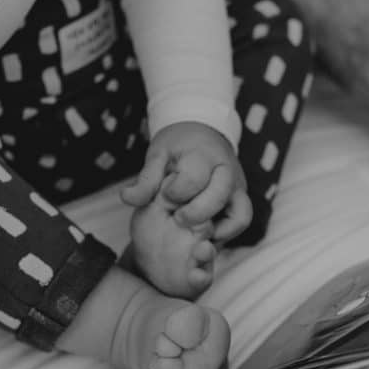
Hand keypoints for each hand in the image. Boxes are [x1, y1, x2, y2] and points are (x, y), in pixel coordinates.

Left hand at [120, 122, 251, 241]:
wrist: (202, 133)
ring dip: (216, 229)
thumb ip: (145, 179)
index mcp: (204, 156)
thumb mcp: (158, 155)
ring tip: (193, 230)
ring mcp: (237, 187)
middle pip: (219, 198)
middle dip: (195, 214)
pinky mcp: (240, 199)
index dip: (176, 192)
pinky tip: (205, 234)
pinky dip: (226, 232)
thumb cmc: (178, 146)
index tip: (165, 196)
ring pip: (240, 215)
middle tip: (177, 218)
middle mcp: (227, 171)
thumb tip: (127, 199)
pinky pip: (241, 222)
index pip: (194, 179)